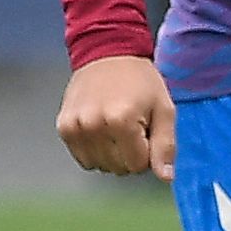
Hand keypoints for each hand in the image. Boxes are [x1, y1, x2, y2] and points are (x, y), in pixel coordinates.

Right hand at [56, 54, 174, 177]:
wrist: (107, 53)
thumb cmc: (141, 81)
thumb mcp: (163, 109)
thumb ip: (165, 145)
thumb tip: (166, 178)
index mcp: (121, 121)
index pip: (138, 165)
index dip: (146, 151)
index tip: (145, 129)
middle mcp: (94, 125)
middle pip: (118, 168)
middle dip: (129, 153)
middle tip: (131, 126)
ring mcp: (75, 127)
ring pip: (100, 166)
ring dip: (111, 154)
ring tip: (115, 126)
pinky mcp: (64, 127)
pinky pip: (83, 159)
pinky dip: (94, 150)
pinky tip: (101, 129)